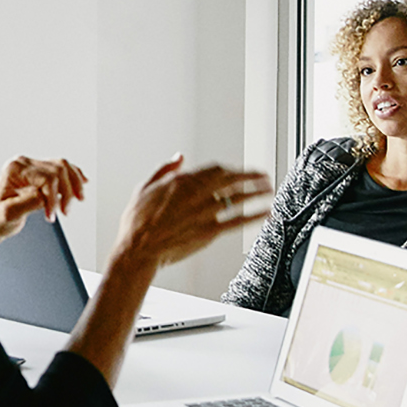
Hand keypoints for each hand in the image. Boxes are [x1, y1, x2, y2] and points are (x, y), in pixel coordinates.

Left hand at [0, 156, 87, 255]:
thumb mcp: (9, 214)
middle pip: (58, 169)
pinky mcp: (37, 176)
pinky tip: (82, 182)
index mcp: (15, 169)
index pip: (47, 176)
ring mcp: (31, 168)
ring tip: (78, 199)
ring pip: (62, 167)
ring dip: (74, 184)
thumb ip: (29, 202)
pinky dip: (72, 177)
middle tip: (65, 211)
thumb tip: (47, 196)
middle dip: (67, 191)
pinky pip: (60, 171)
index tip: (53, 215)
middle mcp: (23, 164)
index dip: (54, 197)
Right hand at [113, 157, 271, 271]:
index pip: (215, 169)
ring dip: (258, 192)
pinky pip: (238, 221)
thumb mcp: (145, 187)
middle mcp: (197, 194)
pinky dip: (255, 216)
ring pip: (239, 198)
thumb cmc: (137, 222)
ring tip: (270, 190)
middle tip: (264, 175)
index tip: (238, 172)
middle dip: (252, 176)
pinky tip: (265, 213)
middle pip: (233, 179)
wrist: (138, 249)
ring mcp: (205, 213)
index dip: (231, 169)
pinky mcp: (209, 231)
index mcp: (182, 181)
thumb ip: (164, 170)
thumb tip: (178, 158)